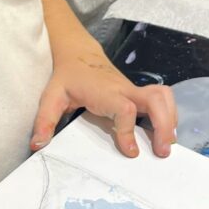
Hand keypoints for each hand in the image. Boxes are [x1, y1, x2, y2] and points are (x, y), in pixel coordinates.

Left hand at [30, 40, 176, 159]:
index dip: (128, 131)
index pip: (124, 110)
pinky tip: (164, 134)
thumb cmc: (66, 77)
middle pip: (155, 100)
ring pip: (164, 96)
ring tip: (167, 145)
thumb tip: (38, 145)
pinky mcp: (138, 93)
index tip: (130, 153)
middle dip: (164, 125)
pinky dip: (169, 115)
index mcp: (104, 92)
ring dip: (171, 119)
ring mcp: (134, 90)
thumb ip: (44, 120)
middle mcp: (124, 90)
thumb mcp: (50, 97)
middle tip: (162, 152)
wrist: (78, 55)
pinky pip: (162, 99)